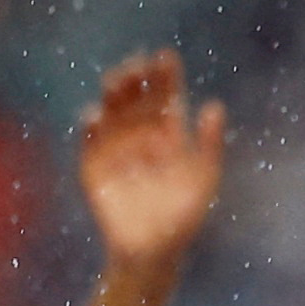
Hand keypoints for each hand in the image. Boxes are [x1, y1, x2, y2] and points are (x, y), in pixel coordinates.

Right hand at [81, 48, 225, 266]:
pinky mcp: (93, 168)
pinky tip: (95, 115)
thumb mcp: (204, 178)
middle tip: (138, 62)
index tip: (166, 56)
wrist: (154, 249)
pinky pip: (89, 144)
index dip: (165, 76)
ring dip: (113, 96)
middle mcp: (139, 135)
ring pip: (111, 114)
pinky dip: (90, 130)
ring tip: (117, 78)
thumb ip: (209, 143)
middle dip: (136, 80)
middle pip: (136, 99)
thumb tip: (215, 105)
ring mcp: (114, 149)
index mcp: (168, 134)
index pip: (165, 97)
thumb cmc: (184, 216)